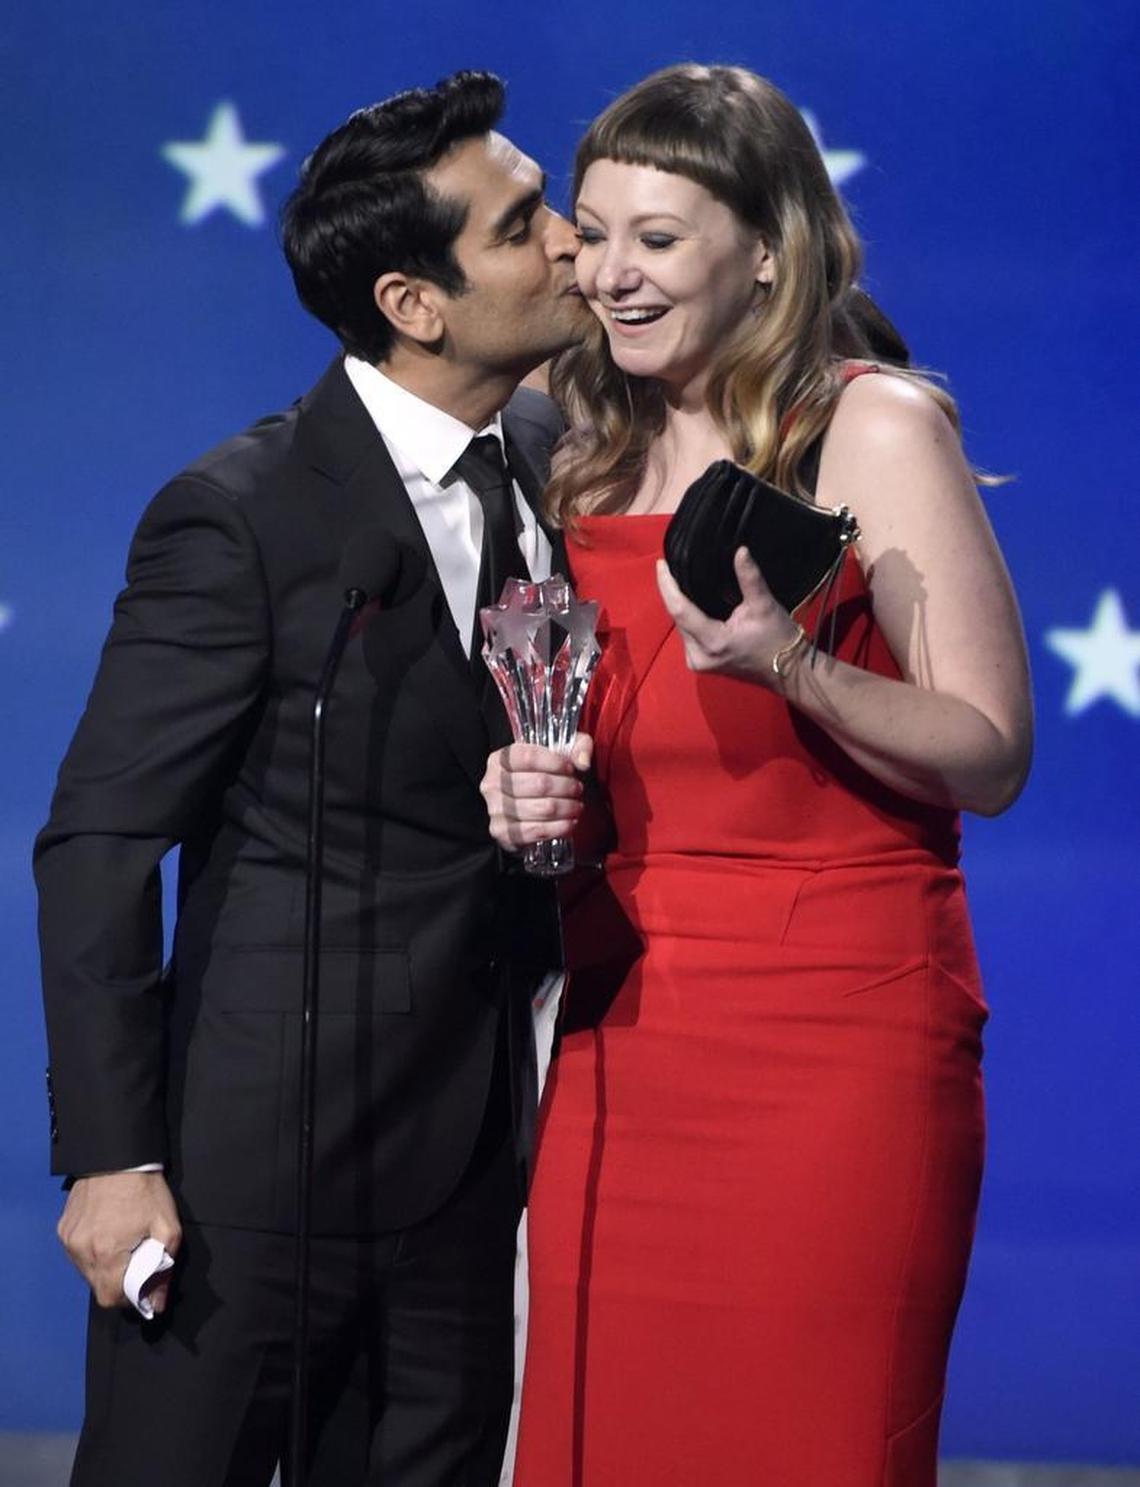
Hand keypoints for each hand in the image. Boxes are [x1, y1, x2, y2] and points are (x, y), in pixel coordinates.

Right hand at [58, 1171, 181, 1311]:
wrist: (117, 1156)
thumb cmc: (145, 1190)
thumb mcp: (167, 1226)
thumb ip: (163, 1268)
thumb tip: (158, 1302)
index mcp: (107, 1253)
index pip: (109, 1298)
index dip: (127, 1297)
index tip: (140, 1283)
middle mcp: (81, 1251)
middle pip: (97, 1286)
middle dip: (117, 1280)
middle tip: (133, 1258)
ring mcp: (69, 1240)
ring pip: (85, 1270)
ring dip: (103, 1266)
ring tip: (120, 1242)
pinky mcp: (63, 1228)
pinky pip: (77, 1253)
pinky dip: (92, 1251)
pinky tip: (106, 1231)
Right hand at [481, 735, 593, 850]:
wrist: (530, 809)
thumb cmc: (545, 777)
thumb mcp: (561, 755)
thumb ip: (578, 747)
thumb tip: (583, 762)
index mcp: (500, 759)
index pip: (529, 757)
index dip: (556, 762)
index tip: (571, 768)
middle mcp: (492, 783)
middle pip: (539, 783)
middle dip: (566, 787)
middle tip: (577, 789)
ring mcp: (495, 810)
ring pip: (542, 808)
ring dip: (567, 808)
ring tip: (576, 806)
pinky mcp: (503, 833)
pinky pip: (537, 831)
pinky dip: (559, 827)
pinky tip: (569, 823)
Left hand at [656, 548, 800, 681]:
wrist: (788, 671)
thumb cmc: (778, 640)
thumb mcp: (764, 606)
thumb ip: (749, 578)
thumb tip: (740, 551)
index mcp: (712, 642)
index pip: (679, 610)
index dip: (667, 586)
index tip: (661, 564)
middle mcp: (698, 655)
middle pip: (677, 618)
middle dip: (671, 592)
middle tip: (670, 566)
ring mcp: (698, 662)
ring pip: (680, 626)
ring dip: (679, 604)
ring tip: (677, 578)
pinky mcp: (701, 663)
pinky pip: (687, 634)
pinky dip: (687, 617)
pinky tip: (689, 599)